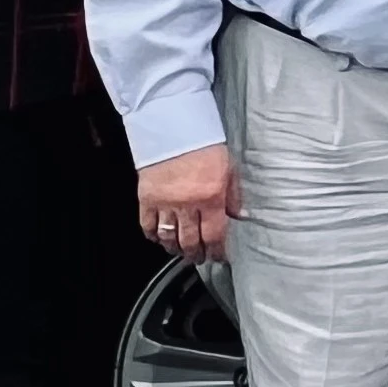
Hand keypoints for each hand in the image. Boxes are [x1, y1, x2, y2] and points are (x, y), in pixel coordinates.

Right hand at [138, 143, 239, 261]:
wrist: (174, 127)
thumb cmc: (204, 144)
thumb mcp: (229, 167)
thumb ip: (234, 195)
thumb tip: (241, 216)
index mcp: (211, 197)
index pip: (215, 235)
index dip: (217, 251)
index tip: (219, 257)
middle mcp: (188, 204)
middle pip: (191, 241)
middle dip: (197, 254)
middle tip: (200, 258)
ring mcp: (165, 203)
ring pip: (169, 237)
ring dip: (176, 249)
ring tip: (181, 252)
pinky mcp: (146, 198)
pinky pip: (148, 225)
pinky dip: (153, 236)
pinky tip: (160, 239)